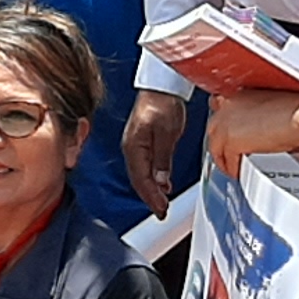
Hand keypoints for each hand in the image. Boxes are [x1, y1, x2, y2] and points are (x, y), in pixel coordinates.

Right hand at [122, 90, 186, 214]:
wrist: (162, 86)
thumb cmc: (162, 103)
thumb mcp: (167, 132)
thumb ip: (163, 158)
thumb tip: (161, 182)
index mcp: (134, 147)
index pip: (141, 179)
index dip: (151, 197)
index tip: (161, 210)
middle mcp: (131, 149)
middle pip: (138, 180)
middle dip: (150, 198)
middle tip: (162, 213)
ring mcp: (135, 146)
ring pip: (140, 175)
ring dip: (150, 191)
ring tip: (161, 204)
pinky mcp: (142, 143)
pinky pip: (144, 167)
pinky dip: (152, 180)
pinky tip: (161, 186)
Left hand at [202, 87, 298, 175]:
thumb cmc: (296, 108)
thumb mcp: (271, 104)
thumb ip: (256, 113)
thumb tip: (257, 127)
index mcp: (237, 93)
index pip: (218, 106)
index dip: (223, 122)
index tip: (228, 132)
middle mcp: (227, 106)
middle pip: (213, 129)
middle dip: (220, 143)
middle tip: (228, 155)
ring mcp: (225, 124)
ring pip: (216, 147)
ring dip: (224, 159)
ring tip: (232, 168)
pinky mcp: (230, 142)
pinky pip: (228, 161)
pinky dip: (234, 169)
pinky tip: (240, 173)